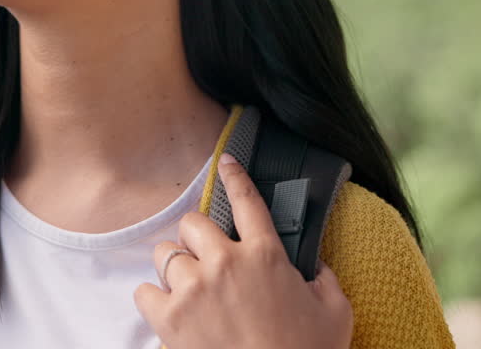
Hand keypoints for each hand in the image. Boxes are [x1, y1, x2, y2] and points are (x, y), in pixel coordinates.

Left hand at [133, 153, 353, 348]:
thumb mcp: (335, 313)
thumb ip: (325, 283)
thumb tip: (318, 272)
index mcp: (266, 255)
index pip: (247, 202)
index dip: (235, 177)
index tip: (226, 162)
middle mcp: (226, 263)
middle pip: (193, 223)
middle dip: (197, 238)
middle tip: (205, 258)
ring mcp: (195, 289)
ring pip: (165, 254)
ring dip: (175, 267)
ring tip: (187, 287)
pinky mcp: (170, 318)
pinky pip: (144, 291)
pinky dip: (154, 298)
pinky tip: (169, 310)